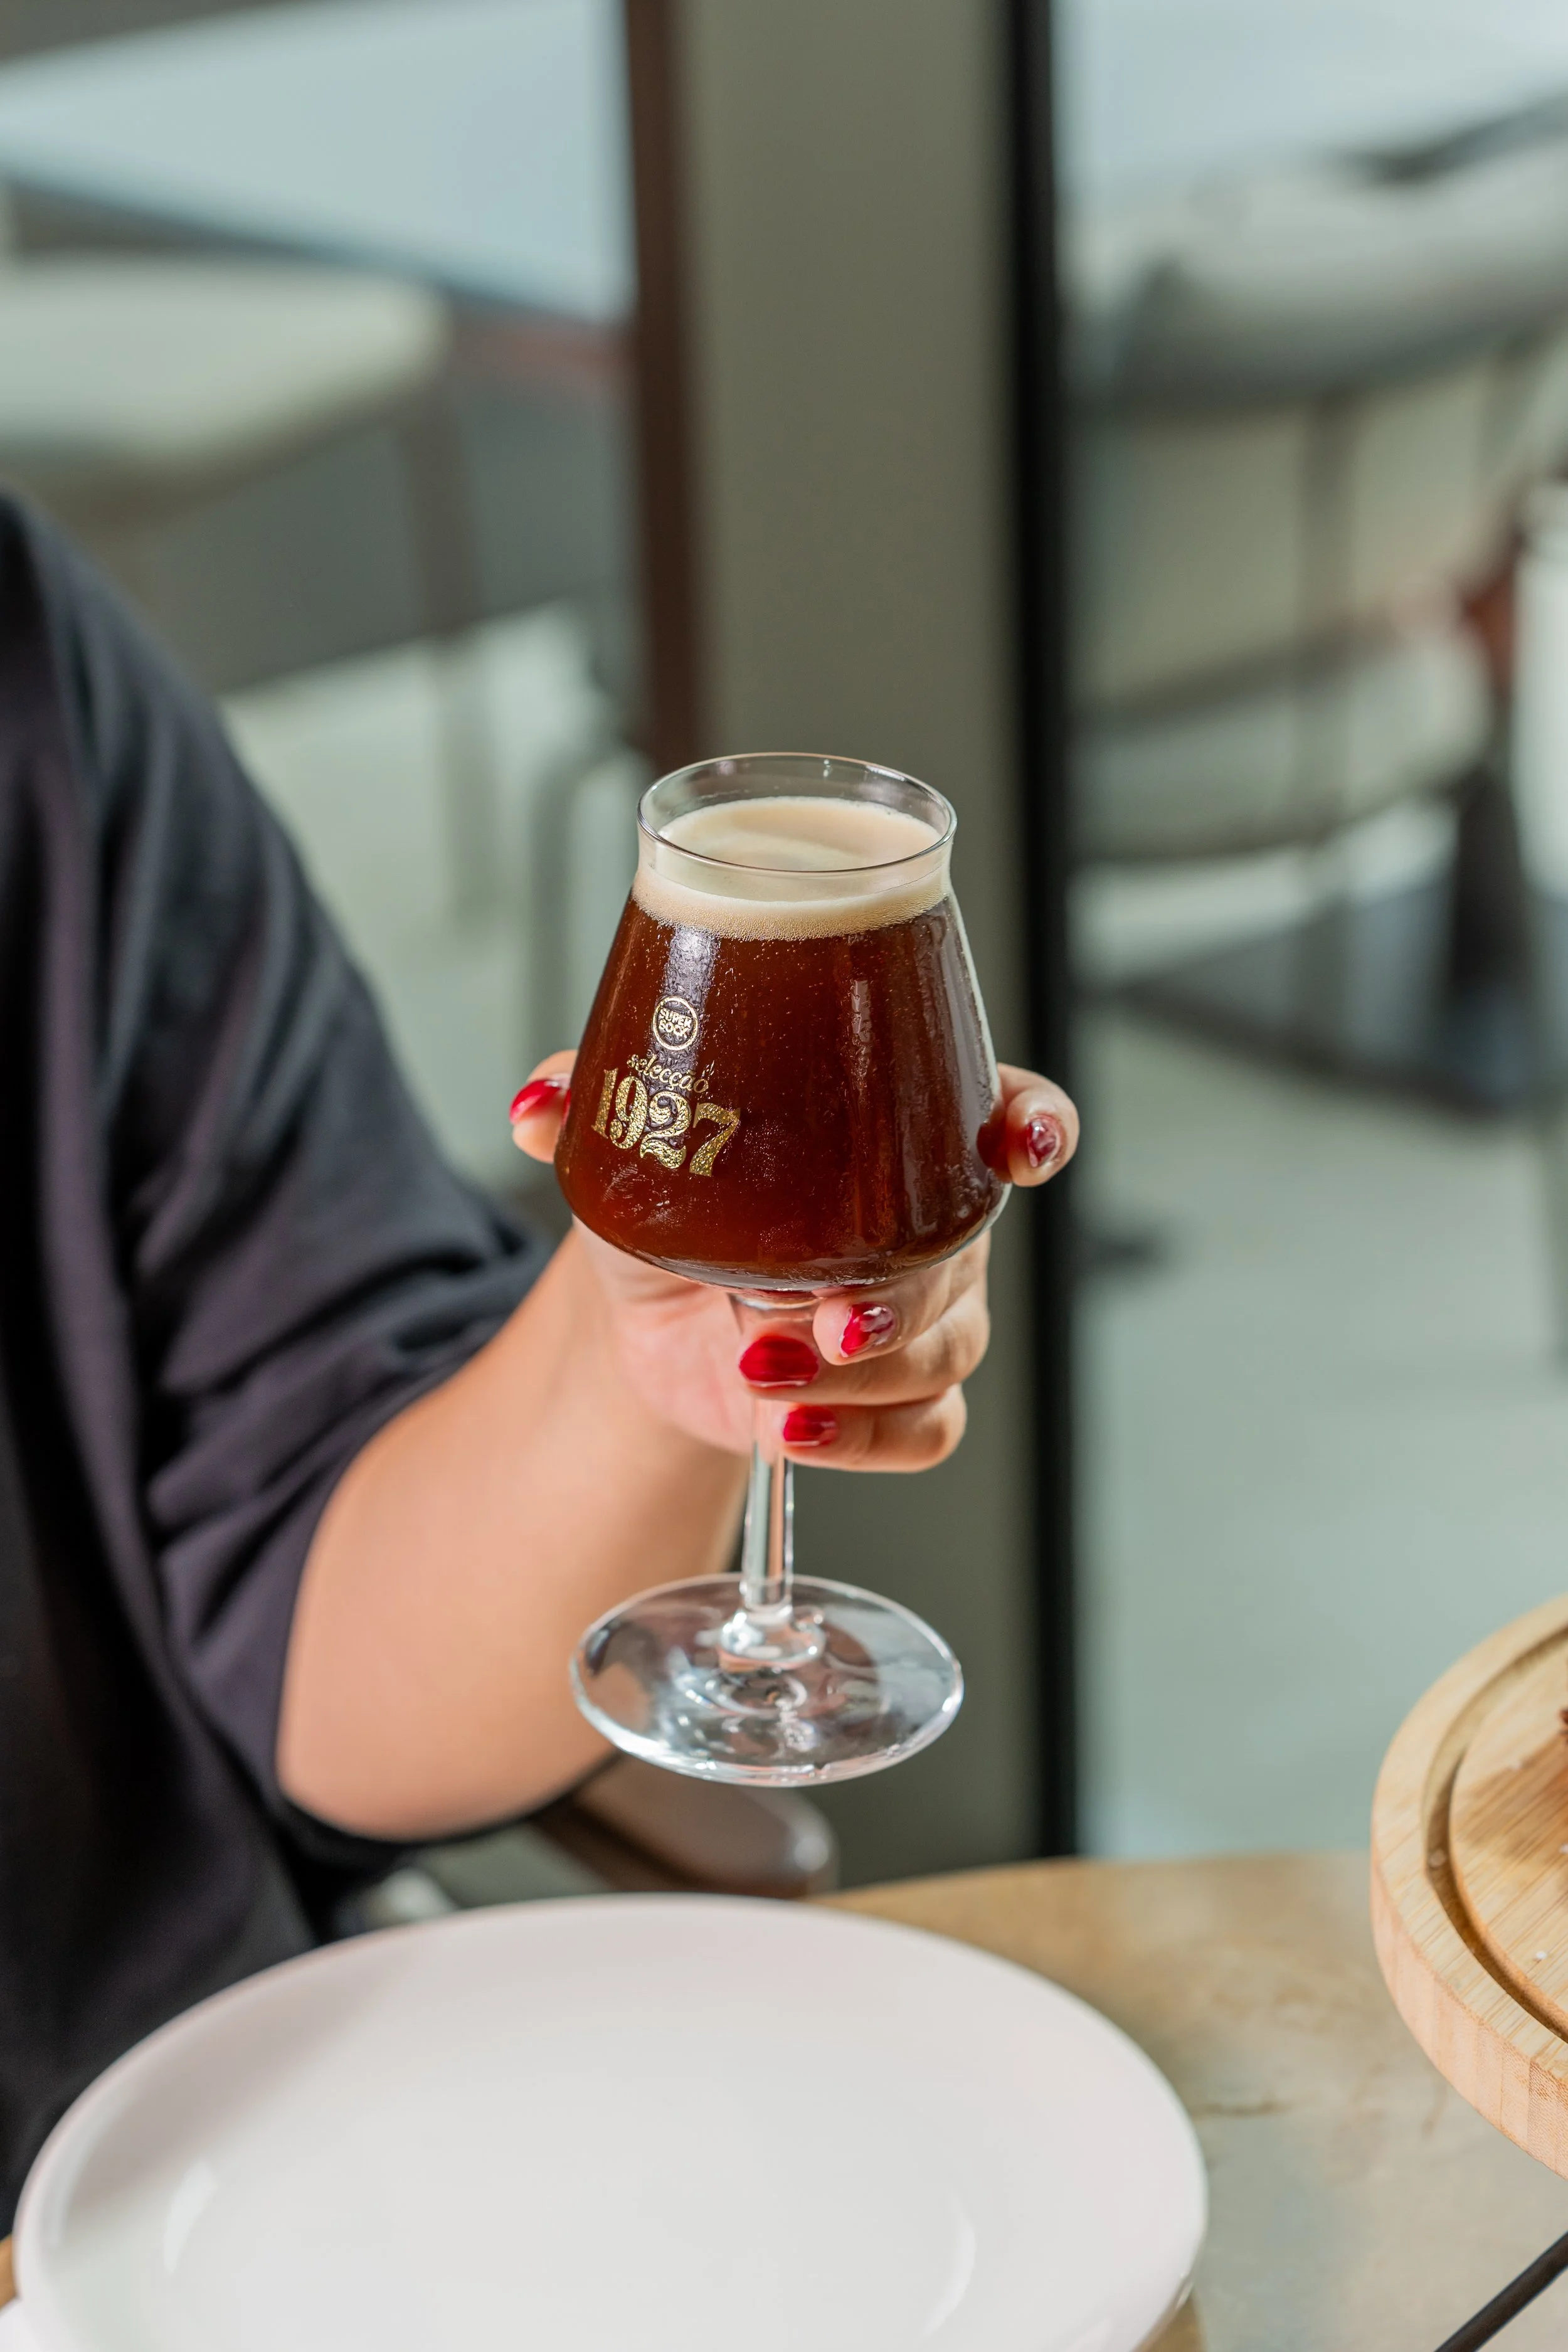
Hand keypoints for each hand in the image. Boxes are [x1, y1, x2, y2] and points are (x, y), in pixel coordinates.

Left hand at [510, 1055, 1076, 1470]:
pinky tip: (796, 1432)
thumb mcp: (629, 1138)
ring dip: (863, 1375)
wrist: (646, 1308)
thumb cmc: (667, 1198)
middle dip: (901, 1295)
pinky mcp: (899, 1400)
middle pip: (965, 1255)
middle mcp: (933, 1221)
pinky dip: (864, 1440)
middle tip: (828, 1315)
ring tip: (766, 1371)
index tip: (1018, 1142)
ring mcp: (928, 1315)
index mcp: (897, 1131)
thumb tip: (536, 1108)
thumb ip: (591, 1098)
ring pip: (947, 1349)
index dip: (1035, 1124)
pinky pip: (927, 1430)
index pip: (1005, 1110)